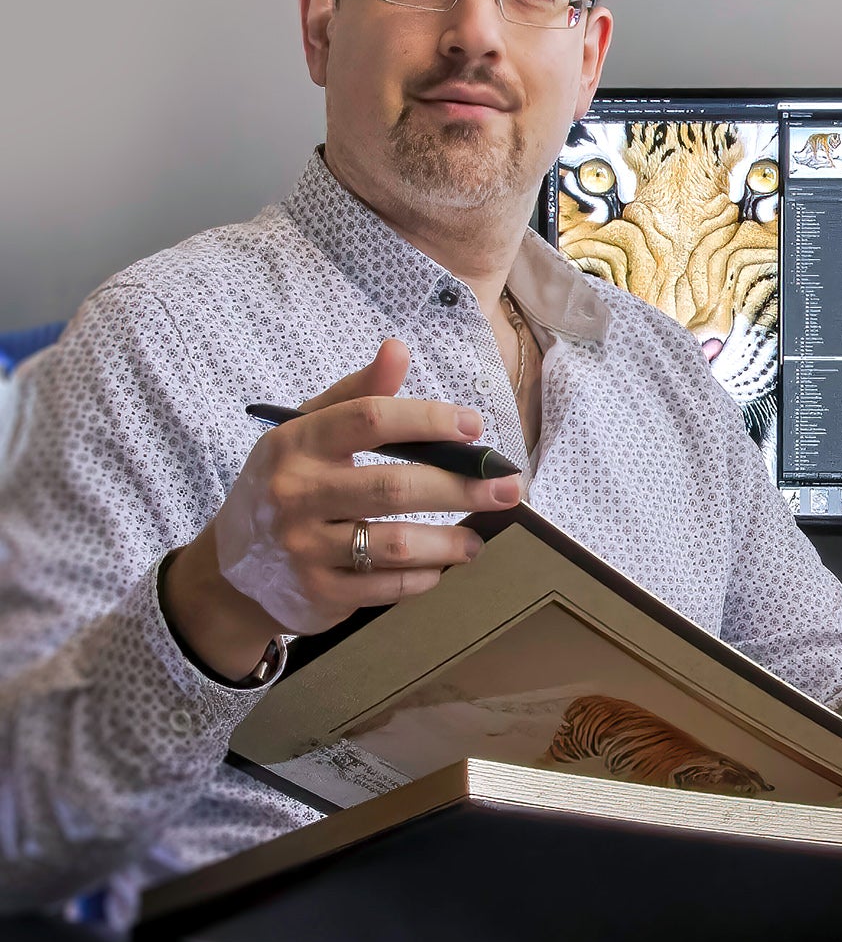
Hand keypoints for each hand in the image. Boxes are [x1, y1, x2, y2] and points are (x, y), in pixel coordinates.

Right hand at [163, 340, 519, 675]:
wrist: (232, 570)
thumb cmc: (287, 484)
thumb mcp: (307, 433)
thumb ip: (356, 394)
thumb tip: (398, 349)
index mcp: (296, 443)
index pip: (369, 419)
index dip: (429, 419)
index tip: (473, 427)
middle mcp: (295, 494)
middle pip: (393, 487)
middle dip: (461, 487)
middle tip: (508, 488)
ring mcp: (304, 547)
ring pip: (394, 544)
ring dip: (449, 542)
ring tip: (476, 539)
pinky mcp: (317, 592)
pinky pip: (385, 586)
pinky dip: (423, 577)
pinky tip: (441, 566)